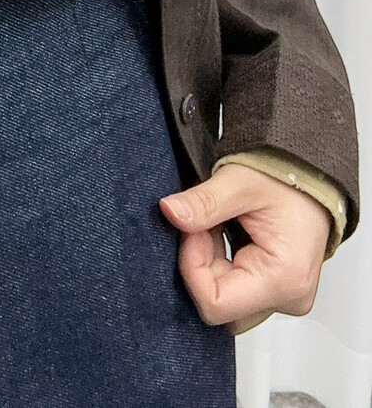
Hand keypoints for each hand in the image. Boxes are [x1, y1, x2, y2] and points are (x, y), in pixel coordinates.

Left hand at [159, 163, 331, 334]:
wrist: (311, 175)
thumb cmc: (286, 179)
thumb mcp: (239, 182)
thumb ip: (204, 202)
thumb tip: (170, 212)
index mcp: (283, 279)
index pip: (214, 303)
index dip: (192, 267)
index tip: (192, 231)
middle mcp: (288, 297)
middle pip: (219, 305)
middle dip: (200, 265)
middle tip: (206, 225)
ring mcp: (283, 296)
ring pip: (224, 299)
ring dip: (210, 263)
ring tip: (219, 225)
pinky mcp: (276, 289)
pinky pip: (235, 290)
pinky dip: (221, 263)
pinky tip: (226, 234)